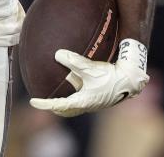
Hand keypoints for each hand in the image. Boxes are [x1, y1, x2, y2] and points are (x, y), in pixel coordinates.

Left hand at [29, 38, 148, 116]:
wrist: (131, 80)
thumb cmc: (111, 76)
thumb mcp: (90, 68)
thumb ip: (73, 61)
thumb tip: (57, 54)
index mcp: (82, 102)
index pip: (58, 105)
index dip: (44, 104)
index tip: (32, 101)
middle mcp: (87, 105)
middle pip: (66, 110)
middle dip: (55, 106)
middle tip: (44, 100)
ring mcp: (94, 102)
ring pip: (75, 105)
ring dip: (65, 100)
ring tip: (59, 92)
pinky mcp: (100, 96)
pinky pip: (83, 97)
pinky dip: (76, 92)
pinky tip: (78, 80)